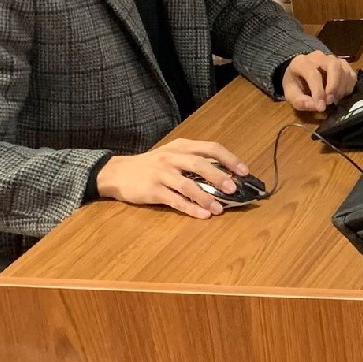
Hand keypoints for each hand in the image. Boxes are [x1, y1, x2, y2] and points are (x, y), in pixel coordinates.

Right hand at [95, 138, 249, 218]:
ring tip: (219, 209)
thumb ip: (194, 161)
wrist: (117, 173)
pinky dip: (190, 208)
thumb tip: (226, 175)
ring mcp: (161, 174)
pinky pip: (175, 200)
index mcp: (181, 146)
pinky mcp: (152, 190)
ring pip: (187, 184)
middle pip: (200, 164)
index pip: (210, 148)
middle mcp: (172, 157)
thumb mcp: (172, 155)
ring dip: (206, 197)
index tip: (244, 171)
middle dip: (219, 176)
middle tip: (233, 189)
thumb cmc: (151, 165)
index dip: (229, 159)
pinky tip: (202, 214)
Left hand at [281, 50, 356, 112]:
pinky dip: (349, 87)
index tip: (321, 107)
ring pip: (344, 70)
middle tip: (331, 101)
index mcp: (301, 62)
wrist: (301, 72)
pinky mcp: (343, 64)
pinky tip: (340, 95)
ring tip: (334, 100)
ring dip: (342, 88)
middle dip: (334, 85)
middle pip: (333, 65)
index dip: (318, 92)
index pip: (313, 74)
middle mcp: (318, 57)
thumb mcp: (291, 94)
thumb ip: (301, 101)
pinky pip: (351, 74)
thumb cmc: (296, 83)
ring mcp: (333, 59)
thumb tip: (317, 106)